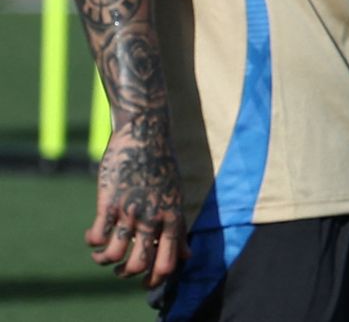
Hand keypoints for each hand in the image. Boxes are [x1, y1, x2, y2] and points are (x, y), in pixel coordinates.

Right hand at [86, 115, 186, 288]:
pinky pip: (97, 236)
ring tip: (102, 255)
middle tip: (120, 270)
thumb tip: (187, 257)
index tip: (145, 283)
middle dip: (127, 274)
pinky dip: (92, 242)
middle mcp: (152, 217)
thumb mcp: (176, 196)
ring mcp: (130, 210)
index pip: (167, 262)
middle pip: (140, 264)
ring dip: (104, 261)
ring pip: (114, 256)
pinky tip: (93, 235)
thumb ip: (179, 228)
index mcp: (172, 217)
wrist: (145, 133)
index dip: (155, 279)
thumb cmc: (161, 166)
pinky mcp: (109, 202)